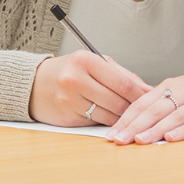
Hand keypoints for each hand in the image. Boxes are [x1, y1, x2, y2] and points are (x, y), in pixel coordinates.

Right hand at [29, 51, 151, 126]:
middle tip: (140, 108)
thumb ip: (121, 74)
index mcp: (85, 61)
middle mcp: (76, 80)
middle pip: (117, 101)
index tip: (148, 97)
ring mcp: (70, 100)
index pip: (122, 82)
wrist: (35, 85)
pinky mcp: (68, 117)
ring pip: (109, 115)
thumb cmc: (67, 71)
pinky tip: (107, 116)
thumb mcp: (93, 62)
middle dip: (132, 107)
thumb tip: (146, 88)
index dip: (139, 93)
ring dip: (121, 117)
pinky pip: (96, 122)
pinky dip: (106, 121)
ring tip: (125, 112)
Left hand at [107, 61, 183, 144]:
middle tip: (119, 139)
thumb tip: (128, 117)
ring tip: (139, 140)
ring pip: (174, 116)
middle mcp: (183, 91)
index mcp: (170, 86)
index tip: (112, 133)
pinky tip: (171, 138)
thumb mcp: (177, 90)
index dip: (126, 118)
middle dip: (135, 125)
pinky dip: (183, 131)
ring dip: (155, 129)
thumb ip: (156, 101)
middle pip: (155, 110)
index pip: (143, 103)